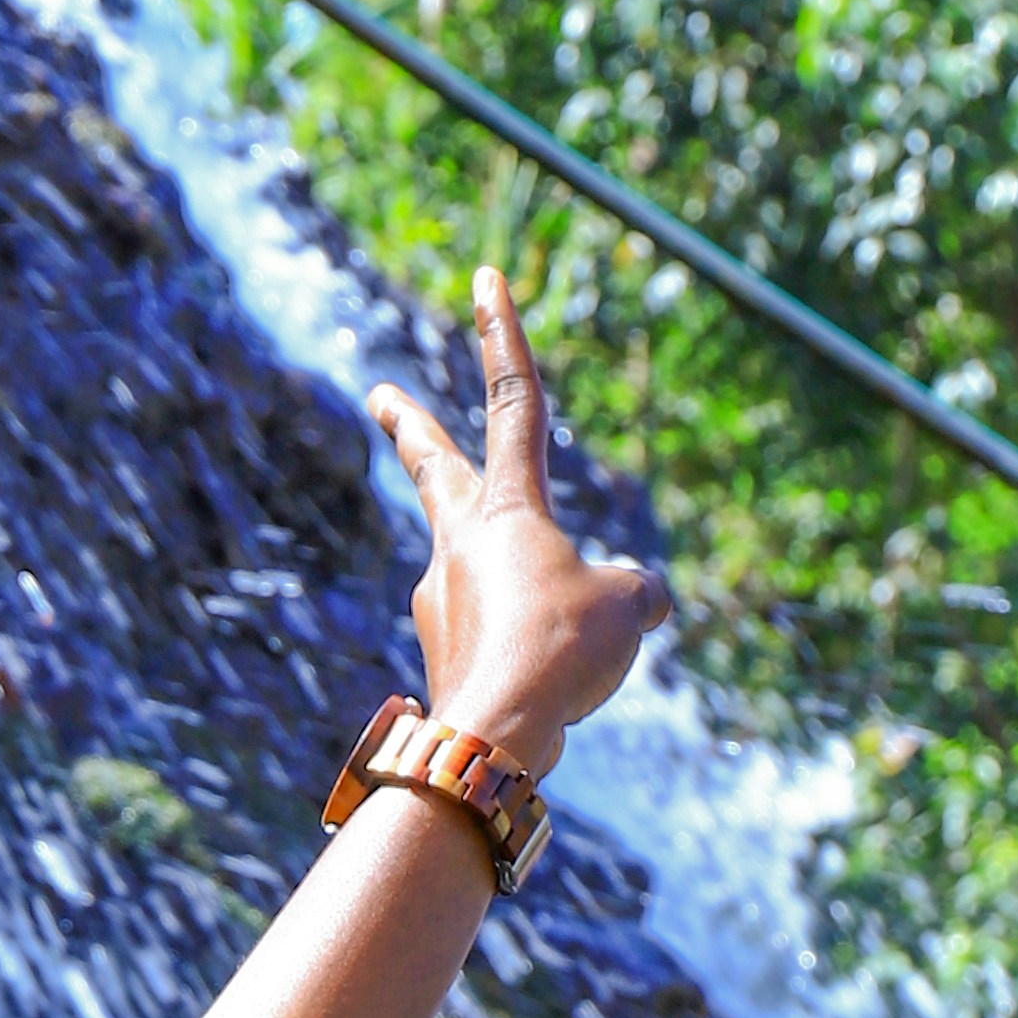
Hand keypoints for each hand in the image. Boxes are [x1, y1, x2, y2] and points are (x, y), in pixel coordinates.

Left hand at [368, 268, 673, 775]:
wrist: (493, 738)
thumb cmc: (559, 654)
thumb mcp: (627, 609)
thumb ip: (634, 591)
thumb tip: (639, 600)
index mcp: (507, 508)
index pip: (511, 402)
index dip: (501, 335)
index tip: (482, 279)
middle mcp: (460, 544)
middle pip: (433, 466)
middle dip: (409, 425)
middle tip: (378, 394)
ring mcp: (440, 599)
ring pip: (487, 576)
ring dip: (530, 600)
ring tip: (566, 653)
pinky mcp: (442, 653)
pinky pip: (496, 640)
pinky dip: (526, 654)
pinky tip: (549, 697)